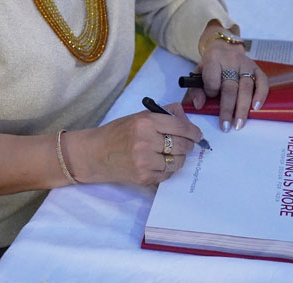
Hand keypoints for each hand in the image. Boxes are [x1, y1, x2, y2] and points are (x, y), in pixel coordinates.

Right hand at [66, 102, 201, 184]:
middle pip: (183, 146)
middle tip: (187, 145)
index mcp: (145, 122)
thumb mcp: (138, 116)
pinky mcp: (144, 177)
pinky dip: (168, 169)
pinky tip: (160, 163)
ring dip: (179, 159)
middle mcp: (146, 141)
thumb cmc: (117, 133)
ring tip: (172, 154)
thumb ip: (164, 115)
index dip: (194, 132)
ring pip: (177, 162)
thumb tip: (187, 120)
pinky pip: (167, 174)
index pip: (181, 127)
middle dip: (189, 145)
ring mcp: (145, 161)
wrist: (94, 154)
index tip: (198, 135)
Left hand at [186, 25, 268, 132]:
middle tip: (226, 126)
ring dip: (243, 108)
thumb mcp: (198, 72)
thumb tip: (198, 105)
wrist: (223, 46)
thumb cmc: (210, 64)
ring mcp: (246, 64)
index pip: (212, 80)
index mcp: (213, 59)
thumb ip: (196, 88)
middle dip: (228, 109)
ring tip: (240, 123)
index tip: (210, 99)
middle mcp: (231, 60)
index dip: (211, 92)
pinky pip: (262, 82)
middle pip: (230, 88)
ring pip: (246, 87)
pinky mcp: (257, 68)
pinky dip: (261, 95)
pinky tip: (256, 108)